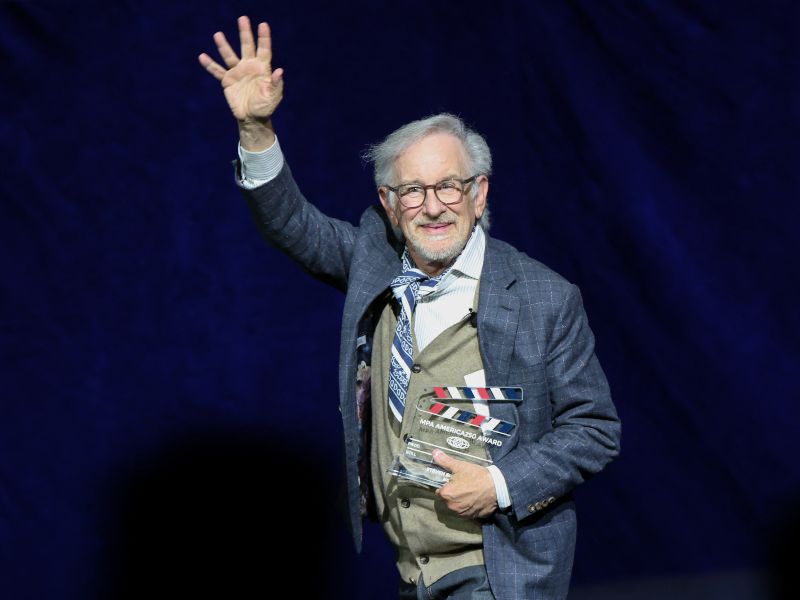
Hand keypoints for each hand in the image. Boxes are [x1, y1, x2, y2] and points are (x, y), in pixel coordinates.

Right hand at [198, 16, 283, 147]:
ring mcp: (237, 72)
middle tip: (243, 18)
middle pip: (247, 46)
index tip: (263, 25)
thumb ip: (275, 84)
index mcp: (262, 69)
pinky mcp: (227, 81)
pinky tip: (202, 57)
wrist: (252, 118)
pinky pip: (217, 71)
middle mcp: (249, 67)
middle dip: (245, 33)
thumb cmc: (265, 107)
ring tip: (217, 35)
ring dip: (223, 46)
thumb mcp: (272, 97)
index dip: (264, 38)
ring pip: (229, 56)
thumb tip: (279, 71)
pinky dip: (210, 65)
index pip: (264, 50)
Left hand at [433, 449, 497, 518]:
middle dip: (452, 494)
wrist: (496, 487)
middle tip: (462, 485)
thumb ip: (445, 461)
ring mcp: (462, 513)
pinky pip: (466, 512)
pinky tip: (475, 499)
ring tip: (469, 492)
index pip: (439, 492)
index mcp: (446, 495)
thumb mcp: (459, 466)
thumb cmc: (476, 476)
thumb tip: (434, 453)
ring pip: (456, 506)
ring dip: (459, 501)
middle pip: (447, 500)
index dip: (445, 486)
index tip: (452, 482)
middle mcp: (452, 507)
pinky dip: (468, 507)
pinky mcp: (472, 517)